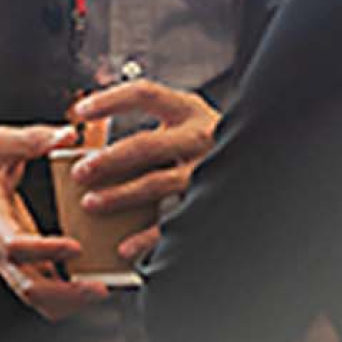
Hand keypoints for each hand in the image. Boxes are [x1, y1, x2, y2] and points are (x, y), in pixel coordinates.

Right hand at [0, 123, 106, 320]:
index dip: (45, 250)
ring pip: (34, 299)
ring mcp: (5, 265)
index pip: (13, 245)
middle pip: (26, 285)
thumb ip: (32, 139)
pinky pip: (39, 298)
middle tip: (101, 287)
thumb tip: (69, 134)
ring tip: (103, 291)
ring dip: (69, 302)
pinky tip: (89, 291)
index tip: (75, 246)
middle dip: (65, 293)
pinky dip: (64, 302)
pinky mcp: (16, 271)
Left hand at [68, 79, 220, 263]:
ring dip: (119, 195)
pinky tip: (125, 246)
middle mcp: (199, 137)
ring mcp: (206, 170)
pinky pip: (174, 221)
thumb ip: (151, 134)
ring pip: (156, 183)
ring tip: (91, 203)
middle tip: (80, 171)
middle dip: (107, 159)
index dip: (110, 101)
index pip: (144, 95)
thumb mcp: (185, 128)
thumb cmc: (209, 148)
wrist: (261, 166)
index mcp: (189, 111)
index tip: (80, 111)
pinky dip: (147, 237)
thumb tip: (94, 149)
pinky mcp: (209, 201)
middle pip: (144, 145)